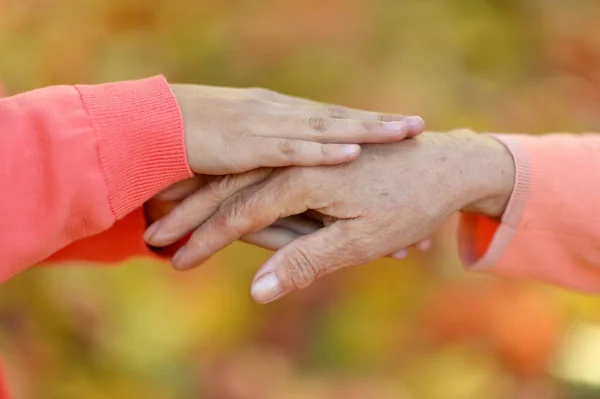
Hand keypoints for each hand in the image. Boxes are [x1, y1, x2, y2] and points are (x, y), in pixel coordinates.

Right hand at [145, 130, 514, 302]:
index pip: (240, 216)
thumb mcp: (356, 240)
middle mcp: (294, 163)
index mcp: (303, 180)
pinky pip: (266, 171)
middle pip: (230, 193)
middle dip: (189, 216)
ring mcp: (302, 154)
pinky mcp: (313, 156)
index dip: (204, 239)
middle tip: (151, 237)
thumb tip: (257, 295)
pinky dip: (240, 188)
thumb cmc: (409, 202)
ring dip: (203, 200)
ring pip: (242, 180)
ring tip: (166, 217)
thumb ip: (303, 261)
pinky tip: (229, 199)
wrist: (450, 167)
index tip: (171, 259)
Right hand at [171, 84, 423, 173]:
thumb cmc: (192, 152)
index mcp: (278, 118)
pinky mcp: (246, 144)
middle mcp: (277, 116)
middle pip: (337, 120)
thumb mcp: (238, 165)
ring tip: (404, 133)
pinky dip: (322, 151)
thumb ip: (268, 183)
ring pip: (324, 129)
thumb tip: (292, 202)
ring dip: (365, 131)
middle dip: (378, 124)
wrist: (146, 130)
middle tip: (418, 127)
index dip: (365, 125)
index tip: (400, 129)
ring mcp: (264, 126)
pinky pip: (291, 149)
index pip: (330, 121)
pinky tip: (352, 152)